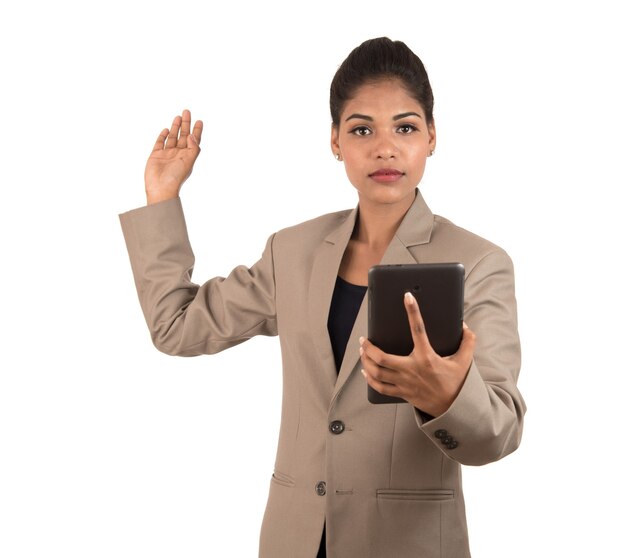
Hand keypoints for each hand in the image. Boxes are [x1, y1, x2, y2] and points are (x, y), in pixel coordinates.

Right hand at [144, 109, 202, 204]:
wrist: (161, 187)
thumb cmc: (176, 177)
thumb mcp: (189, 161)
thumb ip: (193, 148)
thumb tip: (192, 135)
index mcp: (188, 156)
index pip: (194, 141)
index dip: (197, 131)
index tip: (199, 121)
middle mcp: (178, 154)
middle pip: (183, 136)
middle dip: (185, 124)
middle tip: (187, 111)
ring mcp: (167, 154)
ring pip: (172, 137)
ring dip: (175, 127)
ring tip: (178, 116)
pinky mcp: (156, 155)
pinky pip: (160, 142)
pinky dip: (163, 136)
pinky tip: (167, 129)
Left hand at [360, 292, 475, 416]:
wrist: (453, 409)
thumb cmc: (457, 383)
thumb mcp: (465, 361)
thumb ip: (467, 342)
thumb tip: (465, 326)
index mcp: (427, 357)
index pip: (418, 329)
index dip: (413, 311)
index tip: (407, 297)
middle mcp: (412, 369)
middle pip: (382, 358)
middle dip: (368, 348)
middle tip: (363, 339)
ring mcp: (405, 383)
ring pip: (377, 372)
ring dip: (365, 361)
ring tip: (362, 352)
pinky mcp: (402, 393)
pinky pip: (380, 387)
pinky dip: (370, 379)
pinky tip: (365, 372)